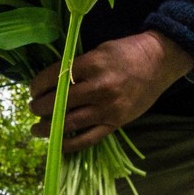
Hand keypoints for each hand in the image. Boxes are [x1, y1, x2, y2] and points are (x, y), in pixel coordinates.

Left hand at [29, 30, 193, 153]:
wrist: (161, 61)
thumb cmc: (128, 52)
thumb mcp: (100, 50)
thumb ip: (78, 65)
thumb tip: (51, 80)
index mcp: (94, 64)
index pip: (56, 77)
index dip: (38, 85)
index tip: (32, 89)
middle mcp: (100, 87)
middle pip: (60, 102)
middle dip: (39, 107)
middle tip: (32, 108)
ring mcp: (108, 108)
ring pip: (70, 123)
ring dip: (48, 128)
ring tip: (36, 129)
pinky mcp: (116, 122)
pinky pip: (89, 138)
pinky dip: (70, 144)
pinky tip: (57, 144)